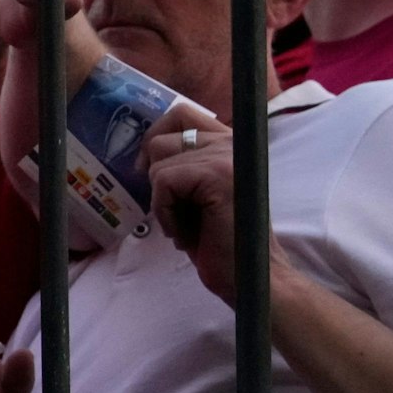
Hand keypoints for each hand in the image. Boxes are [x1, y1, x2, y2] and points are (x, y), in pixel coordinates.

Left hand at [142, 106, 287, 306]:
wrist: (251, 278)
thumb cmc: (219, 242)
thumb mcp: (194, 195)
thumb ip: (181, 165)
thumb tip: (142, 152)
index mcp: (228, 144)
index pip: (180, 114)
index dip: (155, 138)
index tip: (148, 171)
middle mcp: (232, 143)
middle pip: (161, 140)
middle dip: (155, 179)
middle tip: (172, 210)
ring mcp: (227, 156)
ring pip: (158, 163)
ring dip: (161, 202)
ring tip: (187, 225)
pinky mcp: (218, 174)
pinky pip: (164, 181)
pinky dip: (164, 212)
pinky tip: (185, 233)